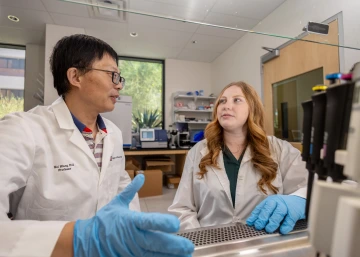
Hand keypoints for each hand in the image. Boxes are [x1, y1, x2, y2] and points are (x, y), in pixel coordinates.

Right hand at [73, 174, 193, 256]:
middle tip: (188, 246)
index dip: (162, 224)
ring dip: (170, 256)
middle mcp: (133, 237)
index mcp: (130, 221)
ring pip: (153, 255)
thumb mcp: (116, 203)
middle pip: (155, 242)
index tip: (176, 224)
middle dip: (173, 245)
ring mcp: (132, 251)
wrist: (88, 241)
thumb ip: (130, 190)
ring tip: (185, 256)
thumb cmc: (104, 221)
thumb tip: (141, 176)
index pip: (148, 222)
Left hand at [246, 195, 305, 233]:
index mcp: (270, 201)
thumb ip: (264, 213)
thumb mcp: (273, 207)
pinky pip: (289, 219)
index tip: (250, 223)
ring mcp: (286, 206)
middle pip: (268, 208)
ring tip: (268, 229)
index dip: (255, 216)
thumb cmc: (284, 206)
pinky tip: (282, 230)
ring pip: (278, 213)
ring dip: (273, 222)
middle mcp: (277, 202)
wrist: (300, 201)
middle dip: (262, 218)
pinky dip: (285, 225)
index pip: (260, 208)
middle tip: (259, 226)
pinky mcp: (294, 212)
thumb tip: (252, 222)